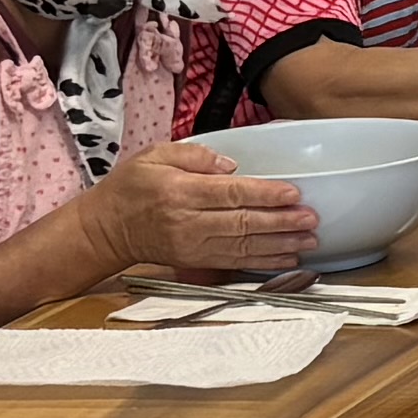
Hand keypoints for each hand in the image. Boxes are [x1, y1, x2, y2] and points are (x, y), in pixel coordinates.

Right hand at [87, 137, 319, 280]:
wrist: (106, 228)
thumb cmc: (131, 187)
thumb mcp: (155, 155)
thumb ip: (194, 155)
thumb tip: (230, 164)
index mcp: (180, 192)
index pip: (230, 194)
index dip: (265, 195)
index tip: (293, 193)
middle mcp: (188, 222)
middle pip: (242, 223)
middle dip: (281, 222)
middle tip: (311, 218)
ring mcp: (192, 246)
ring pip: (243, 246)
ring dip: (279, 244)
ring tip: (309, 240)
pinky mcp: (194, 261)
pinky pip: (234, 263)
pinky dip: (263, 261)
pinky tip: (286, 257)